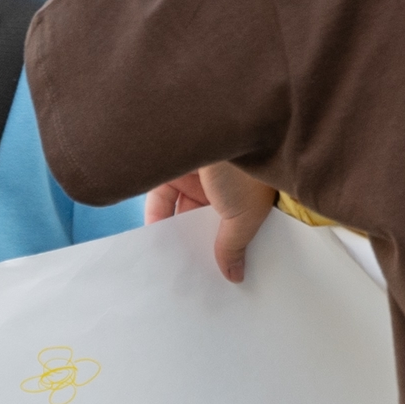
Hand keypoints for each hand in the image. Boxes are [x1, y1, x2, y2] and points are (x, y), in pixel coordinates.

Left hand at [146, 163, 277, 282]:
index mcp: (248, 193)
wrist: (225, 126)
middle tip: (189, 275)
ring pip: (181, 211)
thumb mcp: (245, 215)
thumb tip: (235, 277)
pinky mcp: (171, 168)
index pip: (234, 225)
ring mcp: (197, 174)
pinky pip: (159, 199)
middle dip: (198, 243)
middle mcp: (224, 184)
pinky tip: (155, 242)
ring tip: (169, 265)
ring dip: (175, 233)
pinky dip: (156, 218)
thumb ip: (234, 246)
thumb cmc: (246, 169)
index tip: (216, 274)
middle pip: (205, 219)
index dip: (226, 248)